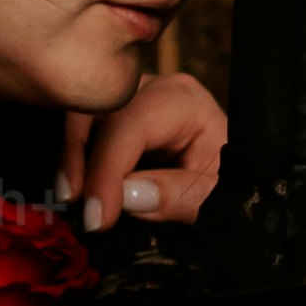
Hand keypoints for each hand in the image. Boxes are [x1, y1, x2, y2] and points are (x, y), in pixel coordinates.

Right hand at [62, 68, 228, 228]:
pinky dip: (71, 156)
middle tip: (76, 206)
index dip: (108, 168)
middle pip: (99, 107)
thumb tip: (128, 195)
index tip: (97, 215)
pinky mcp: (110, 117)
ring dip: (70, 156)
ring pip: (81, 112)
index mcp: (183, 100)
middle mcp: (151, 90)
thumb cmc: (231, 182)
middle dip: (79, 155)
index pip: (132, 124)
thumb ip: (179, 197)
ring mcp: (126, 99)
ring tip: (70, 198)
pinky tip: (72, 188)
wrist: (235, 179)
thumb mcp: (217, 196)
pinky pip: (80, 127)